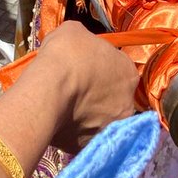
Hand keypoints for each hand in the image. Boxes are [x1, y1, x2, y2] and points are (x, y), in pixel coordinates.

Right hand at [36, 21, 137, 152]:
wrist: (48, 90)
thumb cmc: (66, 55)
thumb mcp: (74, 31)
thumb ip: (85, 40)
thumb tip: (81, 46)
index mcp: (128, 73)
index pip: (120, 69)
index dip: (103, 68)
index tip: (86, 68)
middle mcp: (128, 103)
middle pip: (114, 97)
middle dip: (99, 94)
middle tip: (77, 88)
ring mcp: (112, 128)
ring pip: (102, 119)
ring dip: (89, 114)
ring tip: (67, 106)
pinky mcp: (94, 146)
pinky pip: (86, 136)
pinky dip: (76, 131)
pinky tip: (62, 121)